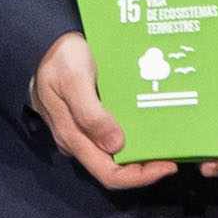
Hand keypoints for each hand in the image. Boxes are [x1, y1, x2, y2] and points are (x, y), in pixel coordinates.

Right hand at [31, 34, 174, 189]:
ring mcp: (83, 131)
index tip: (167, 165)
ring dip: (141, 149)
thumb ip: (91, 114)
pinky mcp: (89, 119)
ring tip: (166, 138)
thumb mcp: (74, 80)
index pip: (109, 174)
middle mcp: (79, 141)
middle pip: (115, 168)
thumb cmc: (59, 58)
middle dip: (145, 166)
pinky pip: (113, 135)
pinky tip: (149, 123)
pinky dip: (134, 134)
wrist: (44, 41)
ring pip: (115, 153)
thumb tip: (116, 145)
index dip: (139, 177)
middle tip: (173, 153)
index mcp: (73, 137)